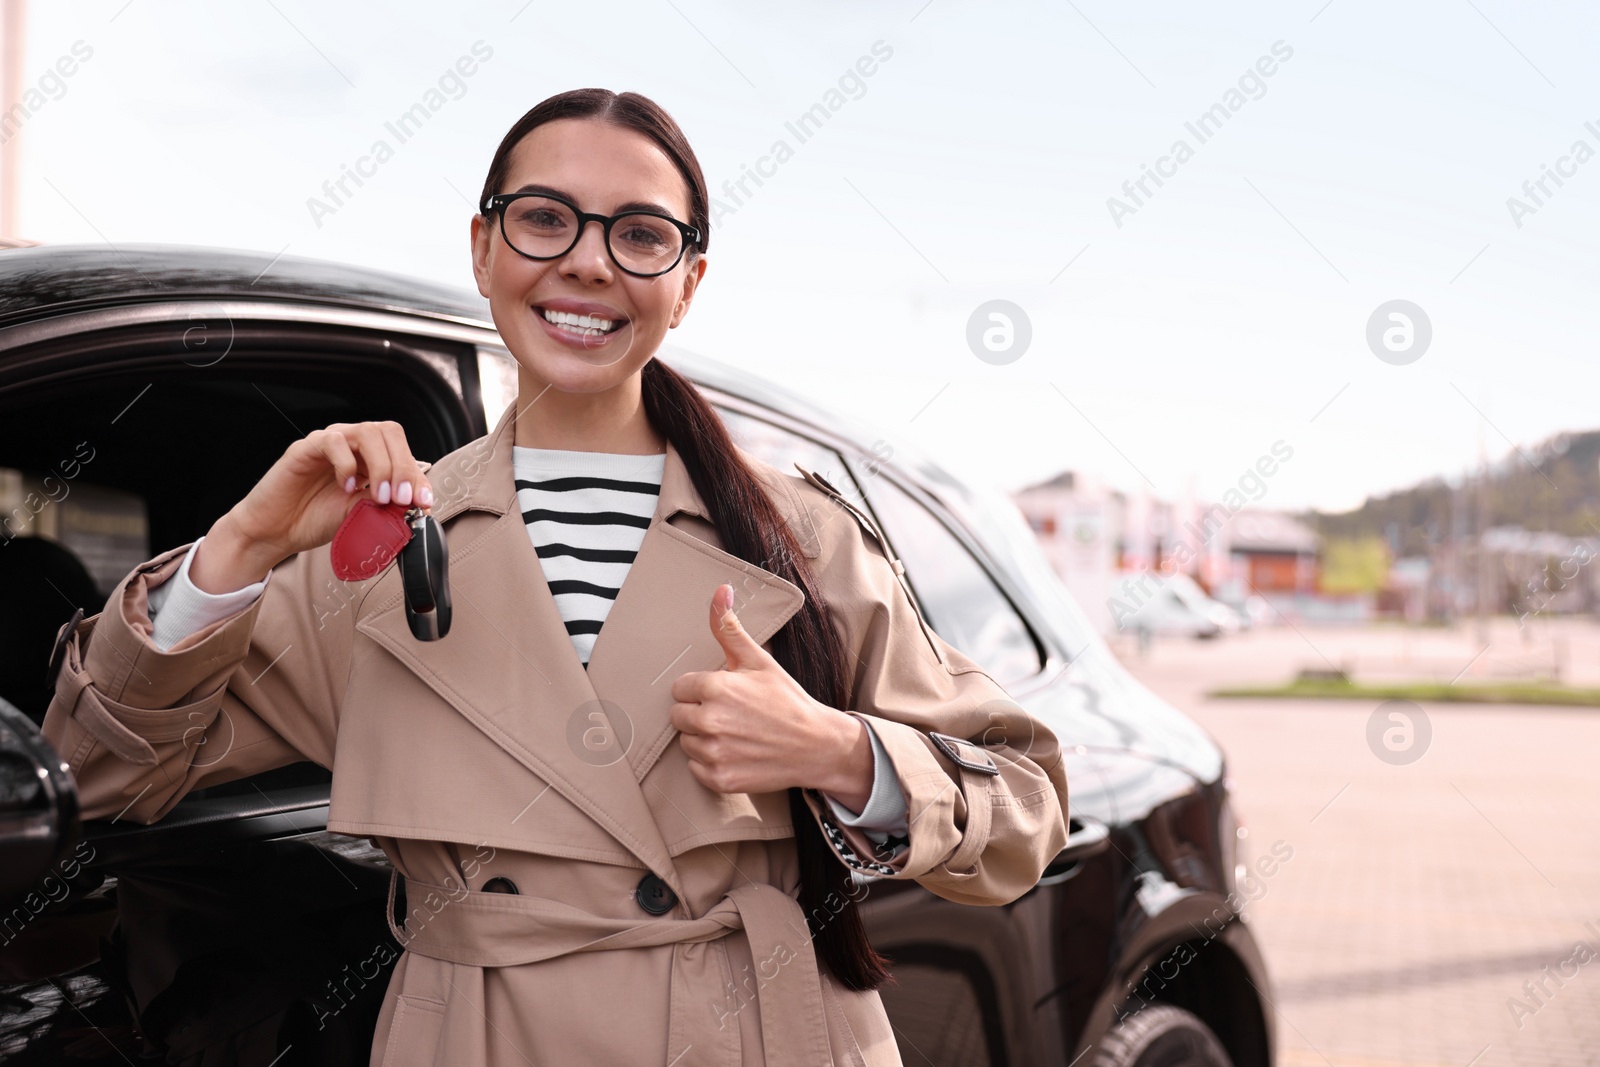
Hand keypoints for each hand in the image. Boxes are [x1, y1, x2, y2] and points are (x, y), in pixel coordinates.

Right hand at [189, 421, 433, 592]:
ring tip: (378, 496)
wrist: (277, 532)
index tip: (424, 503)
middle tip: (401, 498)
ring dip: (381, 465)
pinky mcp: (305, 448)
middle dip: (402, 467)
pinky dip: (347, 463)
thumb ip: (386, 505)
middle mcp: (352, 445)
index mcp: (370, 458)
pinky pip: (333, 441)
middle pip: (389, 433)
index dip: (417, 475)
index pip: (403, 451)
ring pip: (367, 432)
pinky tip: (346, 486)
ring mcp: (330, 444)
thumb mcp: (362, 514)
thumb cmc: (317, 519)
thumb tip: (418, 504)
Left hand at [669, 584, 873, 802]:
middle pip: (678, 715)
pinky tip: (736, 753)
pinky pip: (696, 768)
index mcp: (716, 688)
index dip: (701, 689)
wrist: (817, 746)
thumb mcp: (760, 661)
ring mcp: (714, 753)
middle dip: (698, 713)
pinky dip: (711, 763)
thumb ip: (729, 629)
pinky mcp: (719, 779)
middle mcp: (711, 721)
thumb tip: (720, 590)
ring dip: (703, 738)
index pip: (680, 688)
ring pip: (686, 742)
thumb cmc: (787, 701)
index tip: (725, 694)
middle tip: (730, 714)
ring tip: (735, 734)